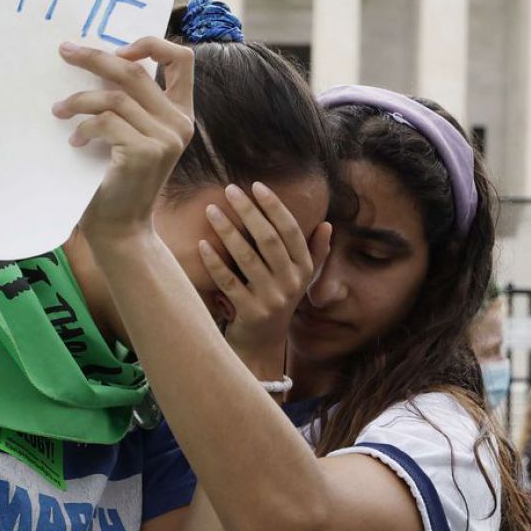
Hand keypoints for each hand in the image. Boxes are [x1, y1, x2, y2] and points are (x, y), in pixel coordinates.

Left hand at [53, 37, 195, 244]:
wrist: (120, 227)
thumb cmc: (117, 180)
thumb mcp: (131, 135)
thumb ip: (129, 103)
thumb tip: (93, 58)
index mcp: (181, 113)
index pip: (183, 60)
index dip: (151, 44)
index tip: (117, 50)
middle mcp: (179, 123)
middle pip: (135, 71)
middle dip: (95, 57)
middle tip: (65, 51)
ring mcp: (165, 137)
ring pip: (114, 97)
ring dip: (78, 100)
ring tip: (58, 110)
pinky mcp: (146, 152)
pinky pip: (105, 121)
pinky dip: (83, 128)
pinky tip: (74, 143)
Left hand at [200, 183, 332, 369]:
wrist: (262, 345)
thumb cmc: (277, 301)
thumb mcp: (300, 279)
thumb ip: (315, 252)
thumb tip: (328, 224)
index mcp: (303, 269)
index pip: (290, 231)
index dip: (275, 206)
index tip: (256, 185)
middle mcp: (290, 283)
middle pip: (269, 240)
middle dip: (249, 211)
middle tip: (230, 189)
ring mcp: (271, 299)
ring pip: (247, 258)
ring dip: (228, 231)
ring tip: (211, 210)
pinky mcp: (250, 313)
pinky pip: (229, 282)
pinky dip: (215, 263)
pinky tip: (203, 244)